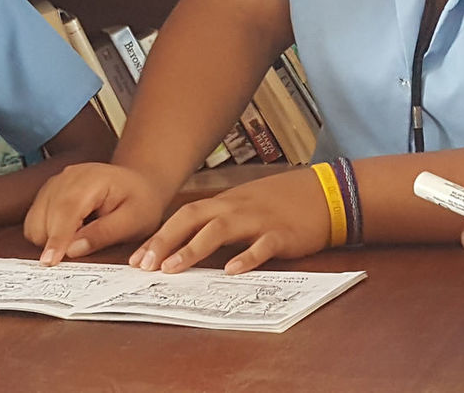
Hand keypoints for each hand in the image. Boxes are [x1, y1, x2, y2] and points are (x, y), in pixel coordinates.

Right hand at [24, 162, 167, 264]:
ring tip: (81, 237)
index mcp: (92, 179)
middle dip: (55, 242)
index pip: (67, 210)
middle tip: (81, 251)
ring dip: (48, 238)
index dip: (57, 238)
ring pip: (35, 220)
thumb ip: (104, 234)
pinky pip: (34, 220)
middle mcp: (67, 177)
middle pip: (46, 216)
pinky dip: (45, 233)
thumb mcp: (134, 220)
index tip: (50, 262)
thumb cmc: (140, 202)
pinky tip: (70, 233)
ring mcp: (55, 183)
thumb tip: (73, 250)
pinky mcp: (48, 193)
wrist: (138, 184)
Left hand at [133, 167, 329, 274]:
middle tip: (143, 265)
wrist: (327, 193)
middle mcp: (237, 208)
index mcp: (227, 203)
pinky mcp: (282, 234)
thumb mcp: (248, 206)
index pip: (184, 216)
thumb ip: (222, 221)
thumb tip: (188, 244)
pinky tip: (232, 271)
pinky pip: (262, 245)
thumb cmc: (284, 202)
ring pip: (219, 230)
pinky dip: (246, 257)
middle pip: (193, 219)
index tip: (136, 258)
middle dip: (164, 242)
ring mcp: (259, 220)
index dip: (159, 236)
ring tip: (172, 268)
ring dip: (193, 248)